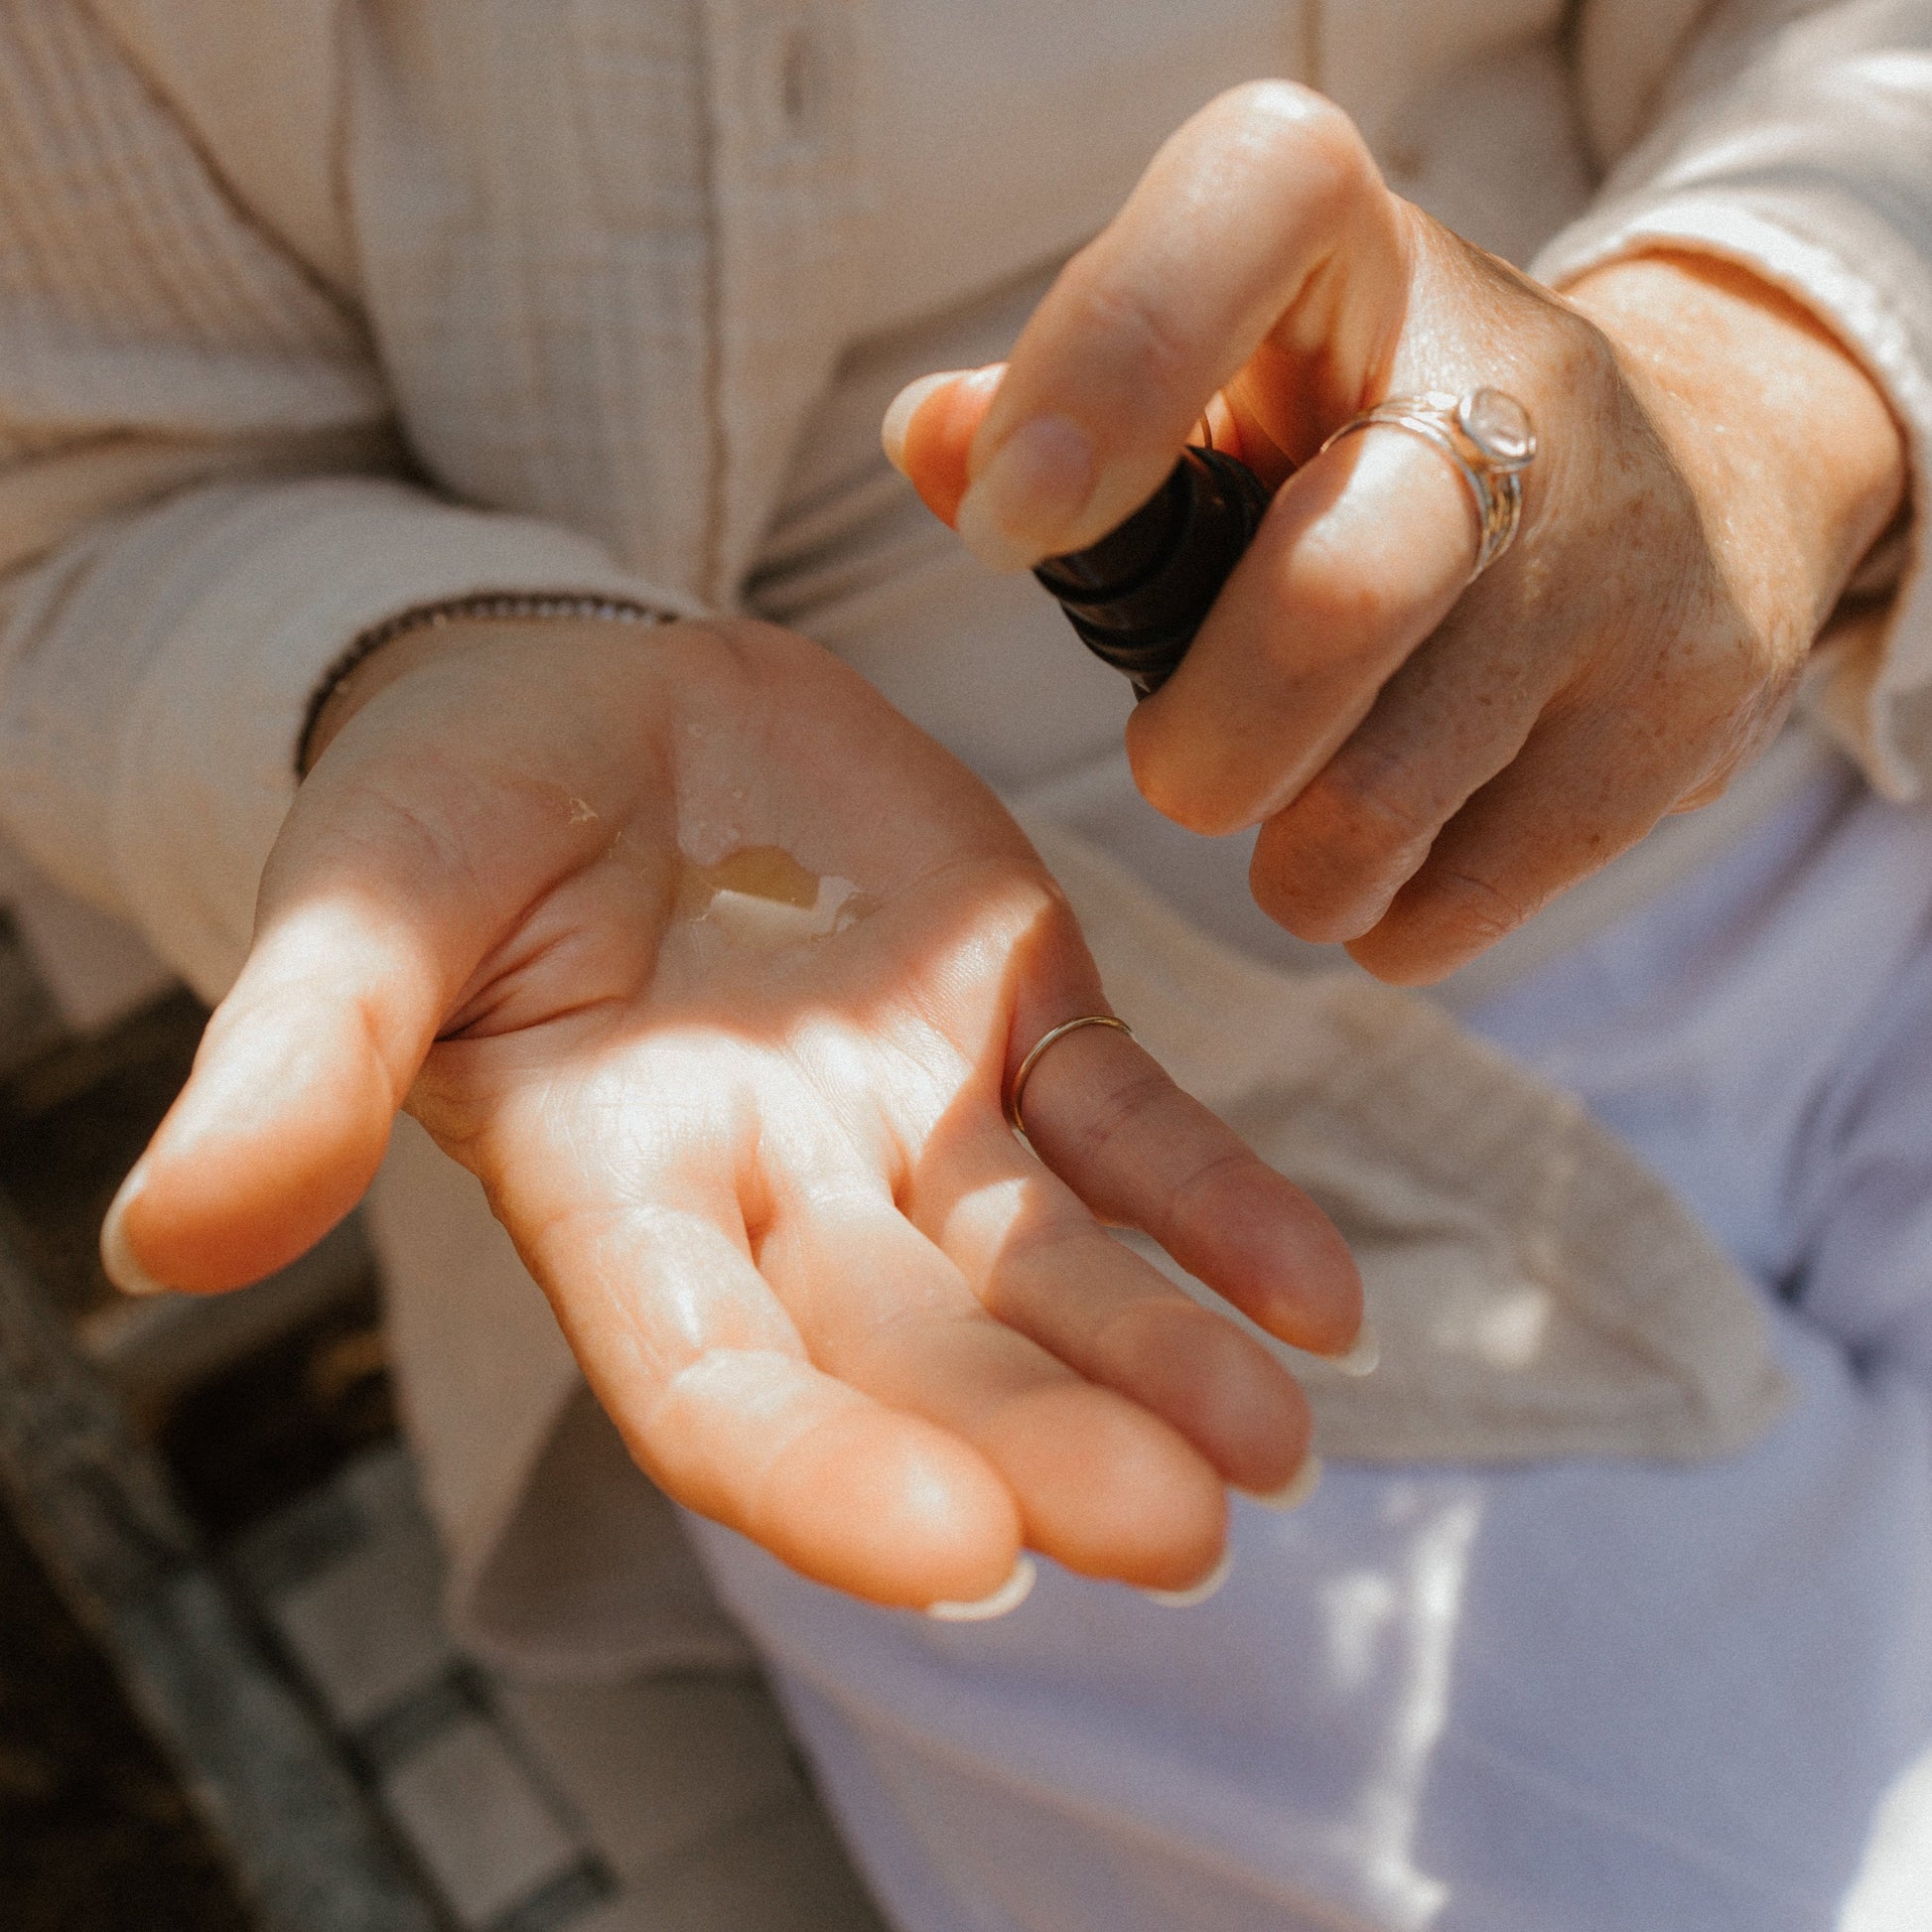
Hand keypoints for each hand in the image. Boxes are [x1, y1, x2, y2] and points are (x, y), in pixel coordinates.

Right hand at [103, 615, 1358, 1607]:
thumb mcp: (365, 907)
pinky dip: (1221, 1205)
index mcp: (617, 1190)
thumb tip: (164, 1237)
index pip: (713, 1376)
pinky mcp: (1017, 1017)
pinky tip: (1322, 1298)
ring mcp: (913, 1113)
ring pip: (1047, 1261)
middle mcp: (779, 1191)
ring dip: (1160, 1353)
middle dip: (1040, 1442)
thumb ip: (300, 1059)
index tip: (960, 1555)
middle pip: (916, 1349)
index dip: (823, 1469)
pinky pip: (1129, 1127)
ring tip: (1273, 1444)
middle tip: (1179, 1529)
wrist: (589, 701)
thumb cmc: (447, 809)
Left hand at [887, 82, 1905, 982]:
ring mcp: (1622, 561)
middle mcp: (1521, 382)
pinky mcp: (1672, 721)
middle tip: (1186, 765)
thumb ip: (1071, 411)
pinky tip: (1406, 832)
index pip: (1254, 205)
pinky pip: (1443, 913)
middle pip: (1334, 600)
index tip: (1014, 523)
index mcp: (1363, 252)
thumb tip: (930, 445)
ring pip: (1373, 813)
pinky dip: (1377, 913)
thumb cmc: (1375, 446)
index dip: (1107, 364)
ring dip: (1290, 856)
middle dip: (1202, 751)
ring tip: (1310, 793)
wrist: (1704, 480)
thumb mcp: (1238, 379)